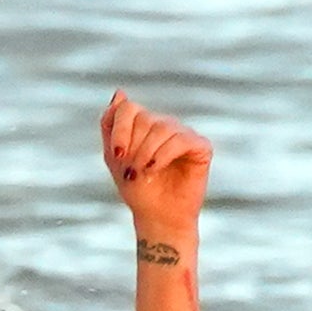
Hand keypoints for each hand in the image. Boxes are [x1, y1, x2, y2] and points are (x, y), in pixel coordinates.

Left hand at [101, 91, 209, 239]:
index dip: (120, 130)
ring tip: (144, 173)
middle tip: (132, 171)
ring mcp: (184, 134)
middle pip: (145, 118)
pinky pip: (181, 139)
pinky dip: (164, 155)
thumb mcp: (114, 157)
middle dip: (134, 147)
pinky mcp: (201, 147)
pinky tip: (156, 169)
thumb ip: (110, 125)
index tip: (117, 155)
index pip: (128, 108)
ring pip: (162, 128)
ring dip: (147, 153)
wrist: (158, 217)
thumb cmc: (138, 190)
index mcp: (145, 124)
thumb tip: (119, 93)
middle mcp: (165, 125)